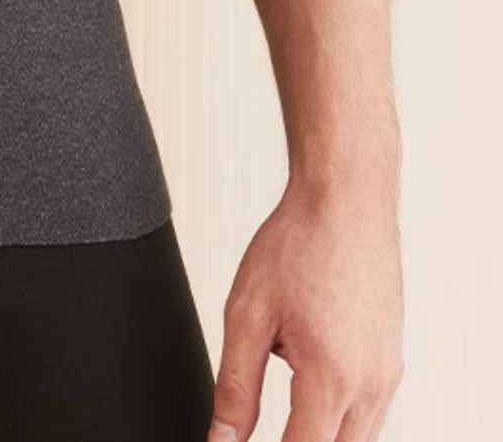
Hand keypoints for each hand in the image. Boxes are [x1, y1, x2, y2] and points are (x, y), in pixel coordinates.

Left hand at [207, 174, 404, 441]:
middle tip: (264, 428)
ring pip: (360, 437)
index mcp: (332, 378)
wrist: (345, 199)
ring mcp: (388, 372)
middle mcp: (371, 384)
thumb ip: (235, 386)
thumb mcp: (247, 314)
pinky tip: (313, 384)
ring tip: (286, 407)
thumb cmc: (300, 243)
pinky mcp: (393, 358)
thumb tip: (222, 438)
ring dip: (321, 433)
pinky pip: (372, 411)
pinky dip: (342, 415)